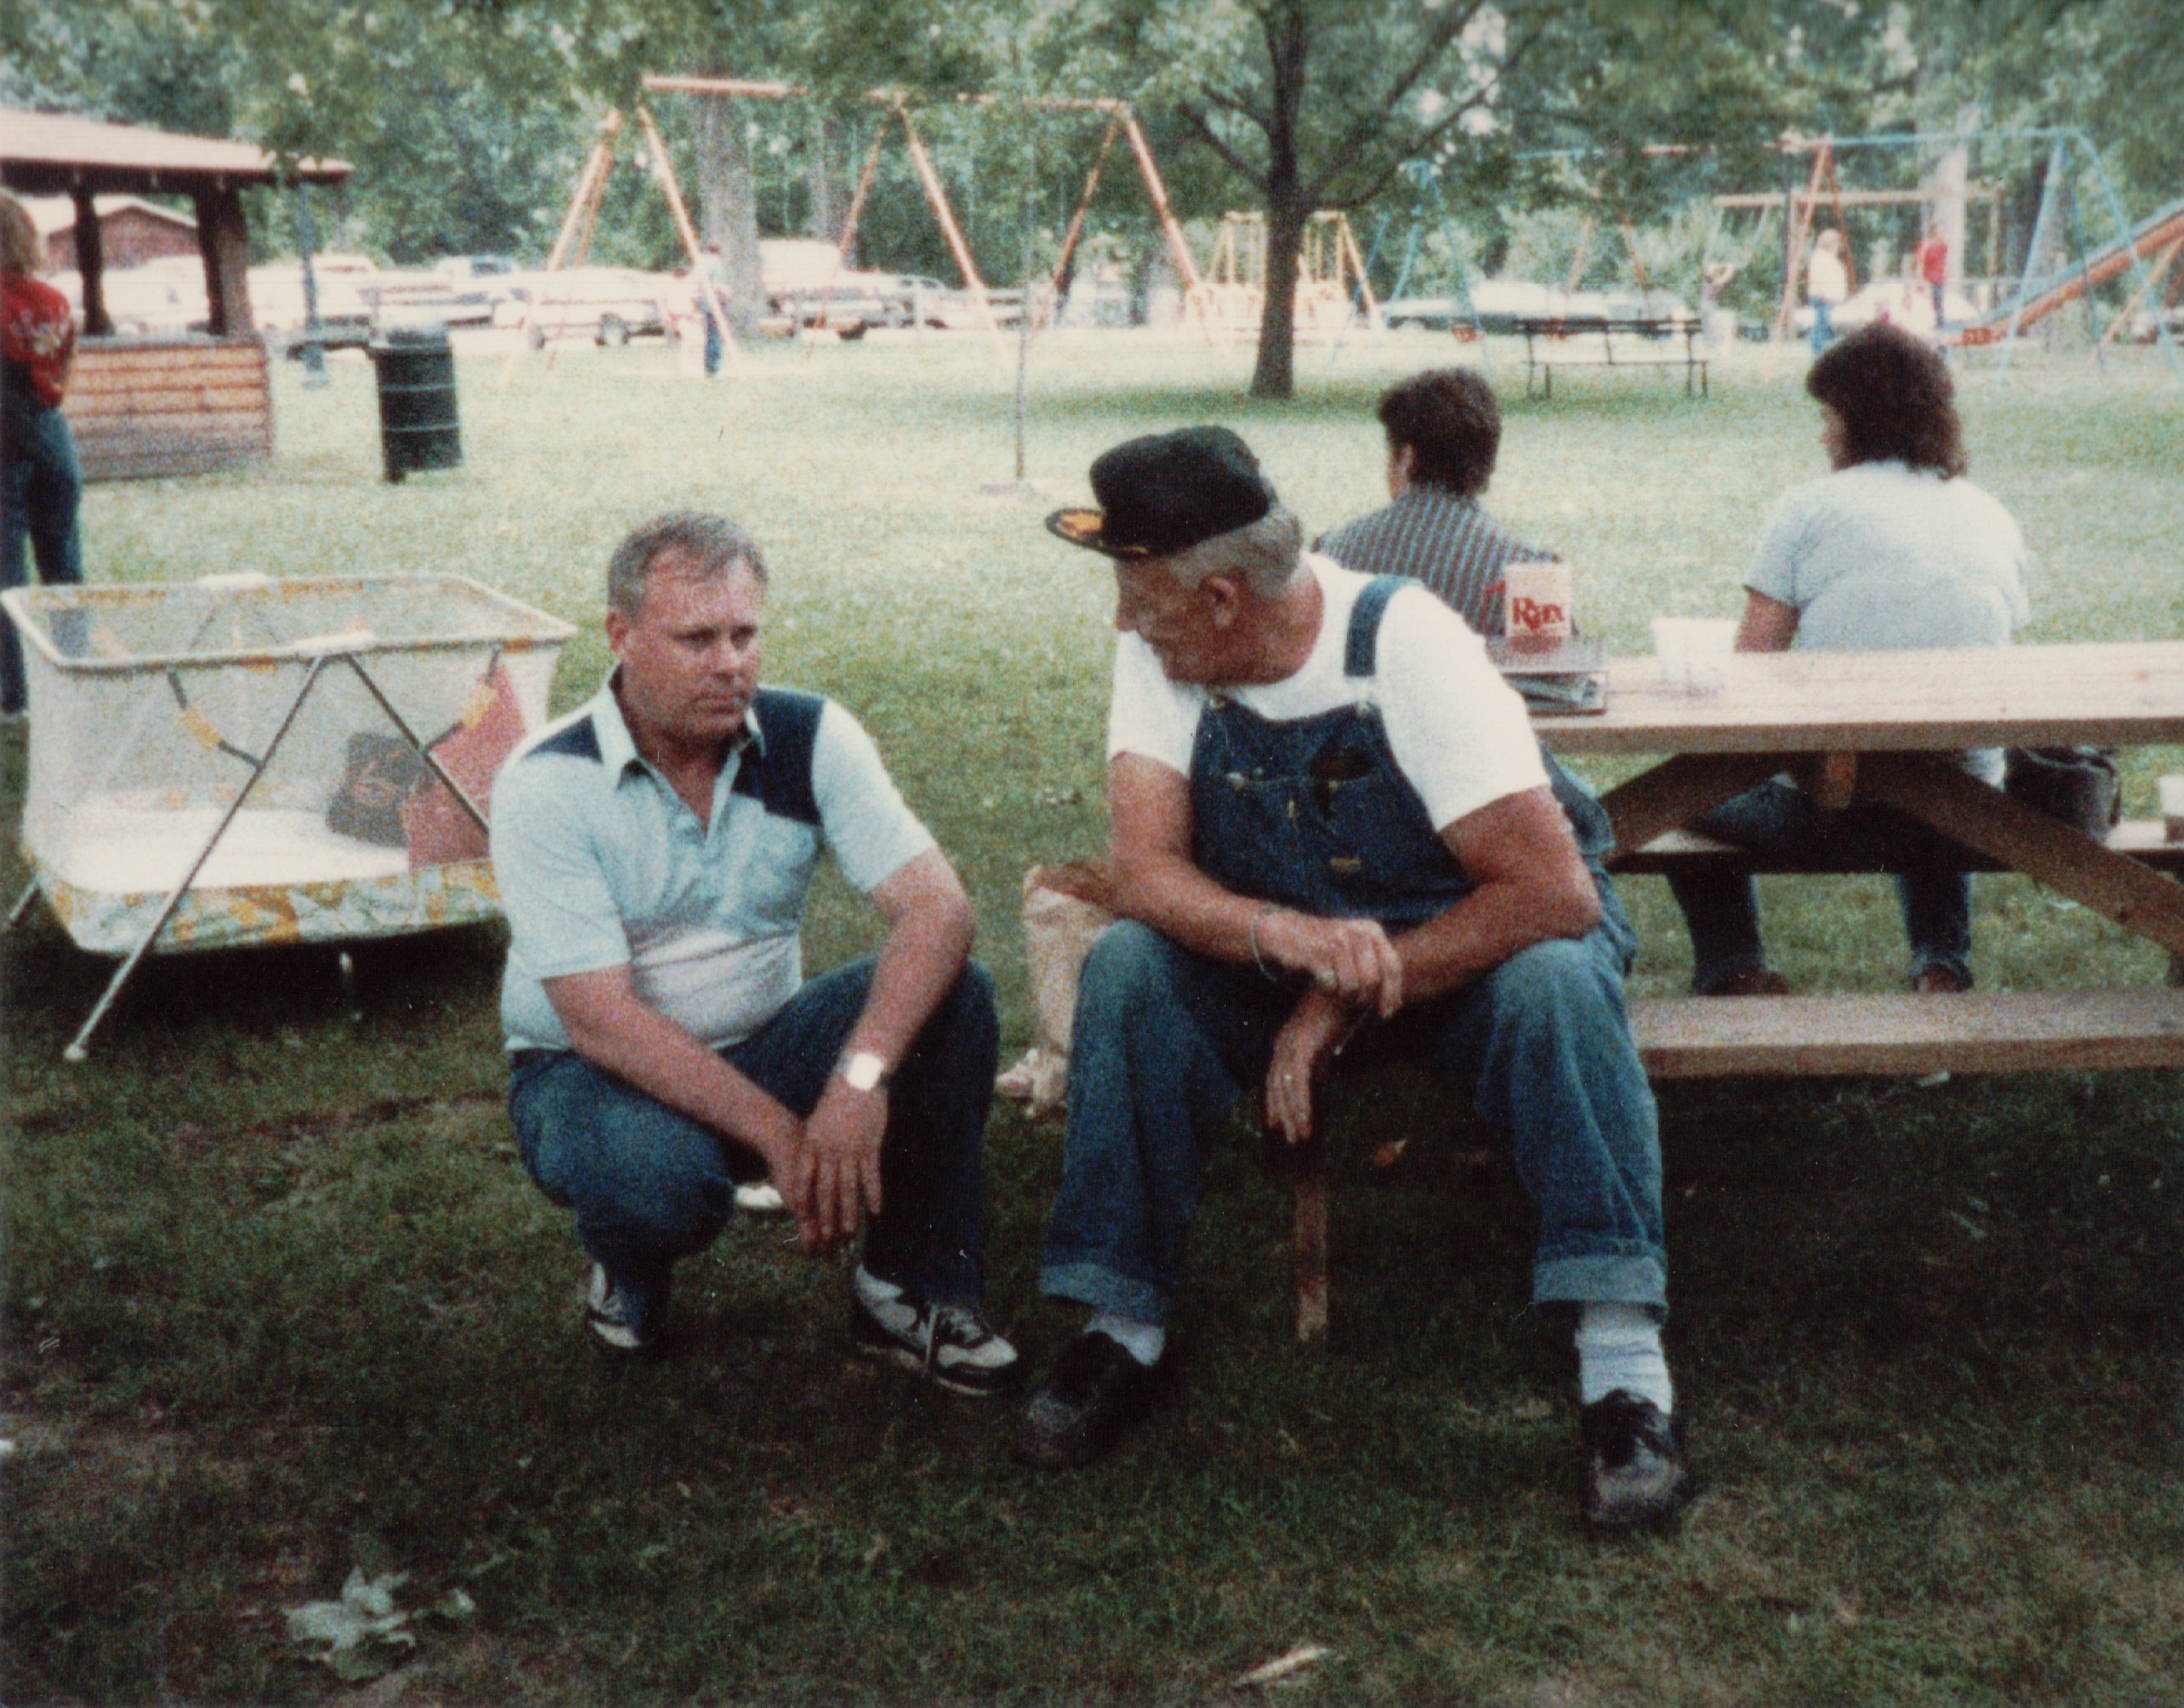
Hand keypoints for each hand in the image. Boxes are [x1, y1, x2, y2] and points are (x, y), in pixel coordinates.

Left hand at [790, 1079, 886, 1253]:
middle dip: (826, 1214)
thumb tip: (812, 1169)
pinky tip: (875, 1210)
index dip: (804, 1198)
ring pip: (849, 1187)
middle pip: (827, 1188)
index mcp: (813, 1143)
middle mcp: (830, 1149)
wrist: (856, 1079)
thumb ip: (815, 1147)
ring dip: (850, 1212)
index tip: (802, 1217)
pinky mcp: (870, 1146)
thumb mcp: (817, 1123)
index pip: (805, 1178)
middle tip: (827, 1236)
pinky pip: (871, 1175)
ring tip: (850, 1231)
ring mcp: (851, 1149)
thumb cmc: (835, 1100)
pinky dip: (874, 1194)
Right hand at [1257, 909, 1403, 1017]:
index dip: (1392, 993)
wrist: (1286, 931)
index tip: (1386, 1015)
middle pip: (1373, 980)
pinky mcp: (1318, 953)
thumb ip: (1377, 970)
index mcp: (1372, 930)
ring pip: (1353, 986)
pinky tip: (1321, 981)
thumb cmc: (1325, 948)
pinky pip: (1331, 985)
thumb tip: (1397, 1004)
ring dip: (1344, 996)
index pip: (1392, 966)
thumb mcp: (1355, 950)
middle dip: (1365, 998)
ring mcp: (1337, 941)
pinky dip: (1327, 990)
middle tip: (1355, 1004)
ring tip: (1335, 989)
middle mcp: (1358, 932)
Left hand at [1264, 987, 1364, 1144]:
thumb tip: (1319, 1078)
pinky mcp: (1302, 1045)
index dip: (1276, 1101)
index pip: (1277, 1077)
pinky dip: (1300, 1104)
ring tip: (1299, 1137)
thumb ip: (1321, 1059)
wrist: (1351, 986)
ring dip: (1292, 1115)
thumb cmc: (1342, 1009)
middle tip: (1291, 1138)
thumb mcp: (1329, 1040)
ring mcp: (1290, 1043)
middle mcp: (1284, 1042)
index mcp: (1287, 1041)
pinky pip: (1298, 1082)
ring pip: (1285, 1088)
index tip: (1278, 1122)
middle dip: (1282, 1113)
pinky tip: (1305, 1122)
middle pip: (1276, 1085)